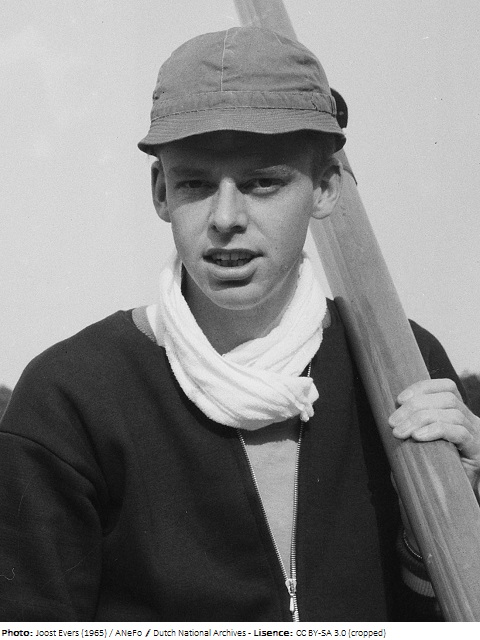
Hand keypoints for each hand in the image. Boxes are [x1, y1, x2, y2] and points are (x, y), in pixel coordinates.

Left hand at [389, 378, 479, 497]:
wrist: (449, 501)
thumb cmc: (430, 469)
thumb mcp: (419, 442)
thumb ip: (411, 426)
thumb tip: (391, 414)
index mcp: (458, 413)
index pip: (447, 387)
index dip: (423, 387)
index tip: (400, 398)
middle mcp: (471, 420)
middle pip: (446, 399)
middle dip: (415, 406)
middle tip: (393, 422)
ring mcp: (476, 435)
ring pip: (451, 413)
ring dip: (420, 419)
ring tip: (400, 432)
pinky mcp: (477, 451)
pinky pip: (459, 433)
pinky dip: (436, 430)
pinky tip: (418, 437)